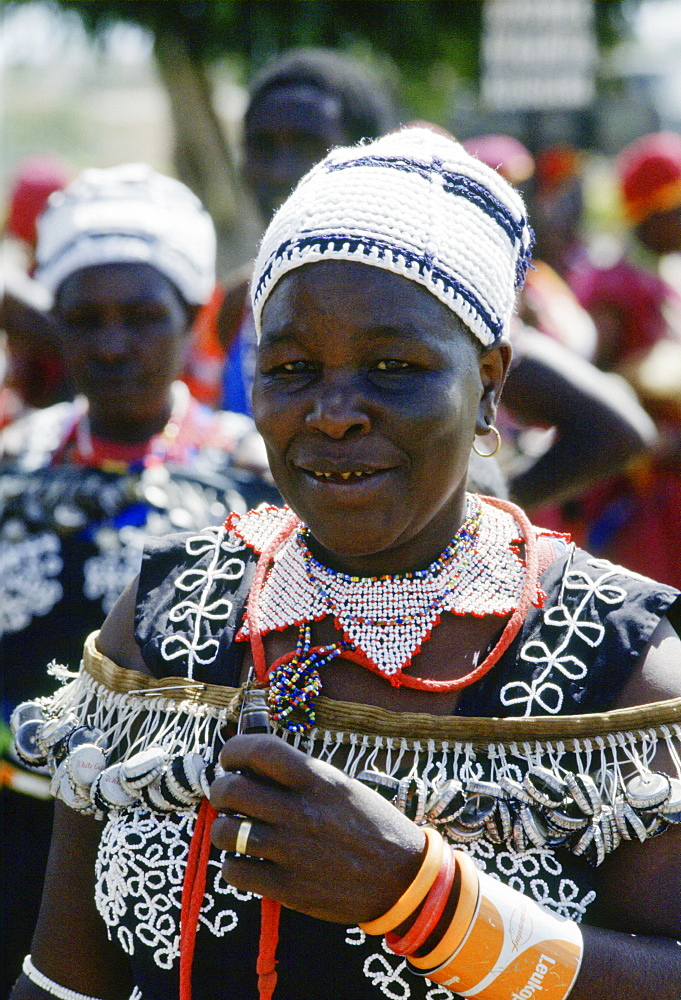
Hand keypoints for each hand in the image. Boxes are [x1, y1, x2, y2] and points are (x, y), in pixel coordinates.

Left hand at [210, 734, 424, 924]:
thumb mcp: (342, 786)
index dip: (234, 750)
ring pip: (225, 832)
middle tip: (228, 798)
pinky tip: (247, 862)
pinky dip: (233, 865)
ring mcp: (292, 851)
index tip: (230, 758)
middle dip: (220, 790)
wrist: (402, 878)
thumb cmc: (370, 826)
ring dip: (224, 829)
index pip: (259, 750)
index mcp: (318, 779)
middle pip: (231, 789)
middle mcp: (301, 811)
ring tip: (235, 831)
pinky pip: (235, 872)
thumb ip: (301, 776)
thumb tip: (252, 768)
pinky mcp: (288, 887)